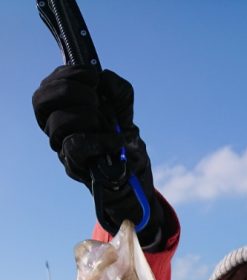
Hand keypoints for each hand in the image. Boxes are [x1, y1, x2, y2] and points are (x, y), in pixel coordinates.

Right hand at [32, 66, 162, 243]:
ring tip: (105, 121)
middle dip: (71, 90)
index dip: (67, 75)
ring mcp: (61, 147)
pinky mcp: (74, 166)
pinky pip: (76, 146)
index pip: (45, 88)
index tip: (93, 77)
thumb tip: (103, 79)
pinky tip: (115, 139)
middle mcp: (53, 127)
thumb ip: (115, 86)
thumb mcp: (122, 102)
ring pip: (58, 122)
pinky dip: (100, 139)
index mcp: (58, 108)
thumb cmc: (119, 130)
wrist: (133, 163)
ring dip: (87, 115)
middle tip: (96, 98)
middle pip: (41, 101)